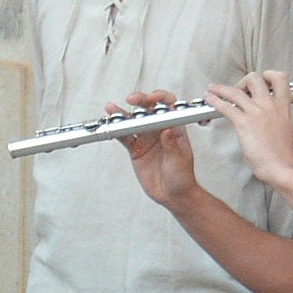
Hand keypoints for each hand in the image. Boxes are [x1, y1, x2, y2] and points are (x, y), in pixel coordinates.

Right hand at [118, 91, 201, 205]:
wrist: (172, 195)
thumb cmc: (182, 176)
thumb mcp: (179, 160)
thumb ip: (171, 144)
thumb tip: (168, 129)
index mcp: (174, 128)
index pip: (168, 106)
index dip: (160, 98)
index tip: (152, 97)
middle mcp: (159, 130)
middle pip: (148, 109)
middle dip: (140, 101)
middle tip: (132, 100)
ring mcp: (147, 138)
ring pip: (134, 121)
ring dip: (123, 114)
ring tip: (112, 109)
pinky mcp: (136, 149)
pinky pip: (125, 137)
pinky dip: (117, 131)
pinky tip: (111, 125)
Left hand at [205, 70, 292, 188]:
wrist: (281, 168)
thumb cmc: (282, 155)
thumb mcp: (283, 129)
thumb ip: (272, 118)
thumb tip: (262, 119)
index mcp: (282, 107)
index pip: (280, 78)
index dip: (268, 76)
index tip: (261, 81)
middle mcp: (270, 105)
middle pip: (255, 78)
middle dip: (244, 81)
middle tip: (238, 90)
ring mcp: (257, 112)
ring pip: (236, 90)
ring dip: (221, 88)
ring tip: (213, 89)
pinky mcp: (244, 122)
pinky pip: (226, 106)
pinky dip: (214, 100)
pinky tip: (210, 99)